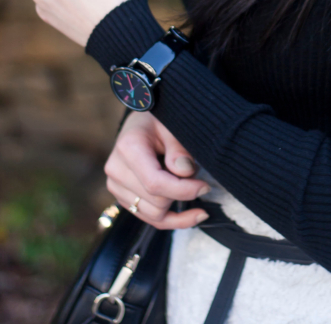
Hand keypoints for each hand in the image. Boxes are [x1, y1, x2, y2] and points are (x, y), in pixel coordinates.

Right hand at [105, 111, 210, 228]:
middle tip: (200, 179)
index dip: (183, 190)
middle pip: (156, 201)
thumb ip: (178, 147)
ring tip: (193, 187)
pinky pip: (150, 218)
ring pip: (154, 215)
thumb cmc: (159, 119)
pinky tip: (193, 216)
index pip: (155, 183)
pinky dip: (173, 220)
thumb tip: (185, 172)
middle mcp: (117, 170)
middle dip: (182, 194)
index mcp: (128, 148)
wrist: (143, 122)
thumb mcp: (172, 124)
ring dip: (178, 206)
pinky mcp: (124, 197)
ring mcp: (117, 186)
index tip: (205, 186)